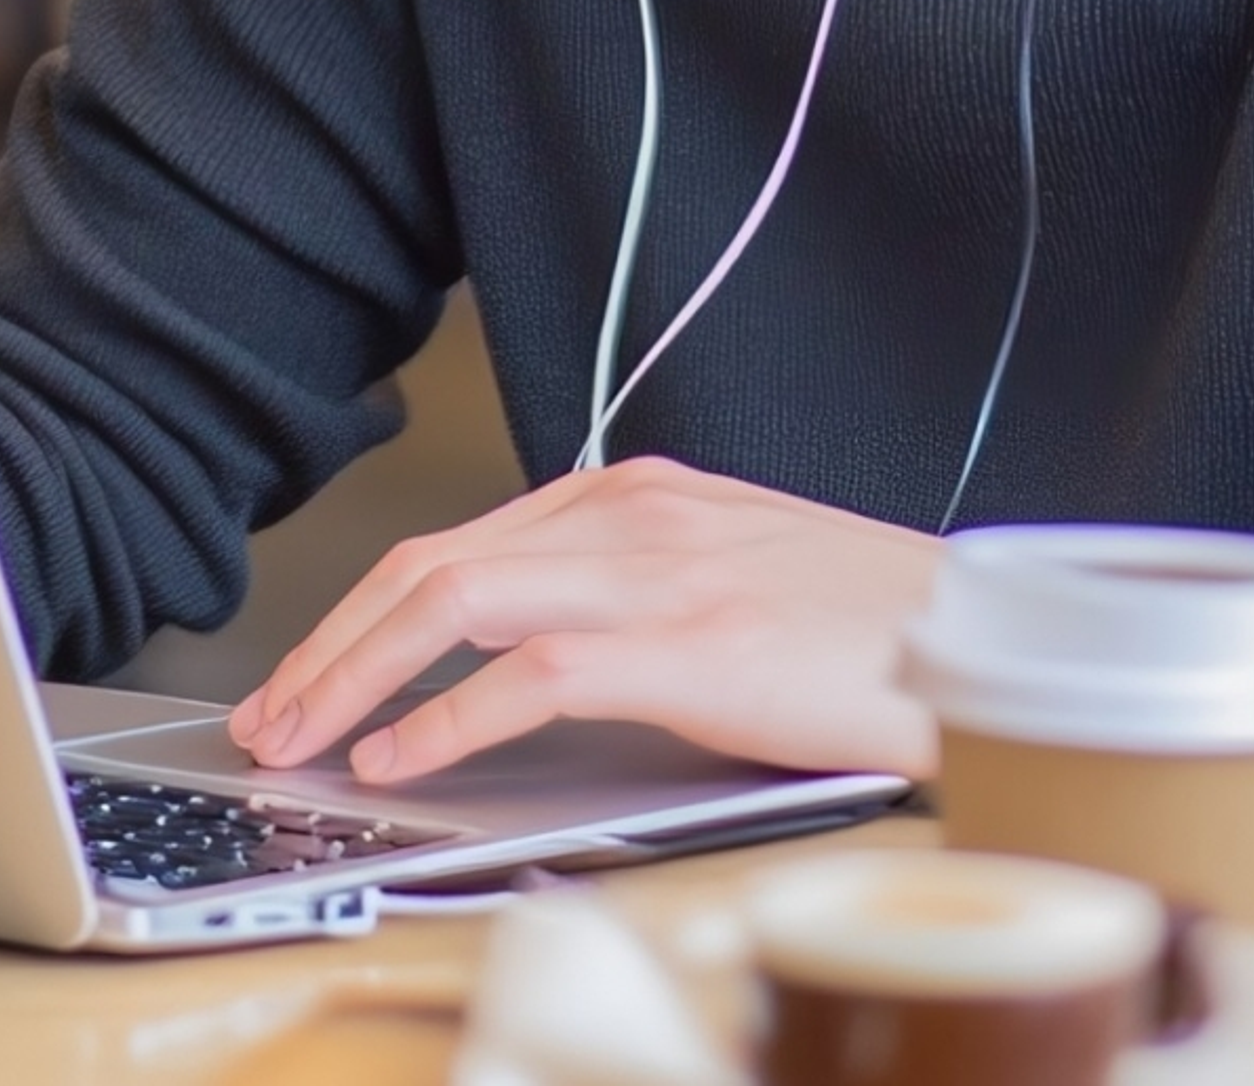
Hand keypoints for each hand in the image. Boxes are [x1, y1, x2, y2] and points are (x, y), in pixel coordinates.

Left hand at [223, 457, 944, 787]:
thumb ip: (629, 597)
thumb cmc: (869, 630)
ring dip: (356, 677)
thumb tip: (525, 667)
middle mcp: (628, 514)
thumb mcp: (728, 582)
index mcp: (633, 494)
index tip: (311, 672)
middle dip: (331, 644)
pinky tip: (402, 758)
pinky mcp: (683, 645)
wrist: (983, 639)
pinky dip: (446, 719)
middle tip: (270, 713)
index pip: (457, 544)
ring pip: (452, 603)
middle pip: (429, 566)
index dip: (365, 612)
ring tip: (304, 739)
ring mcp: (653, 573)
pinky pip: (528, 676)